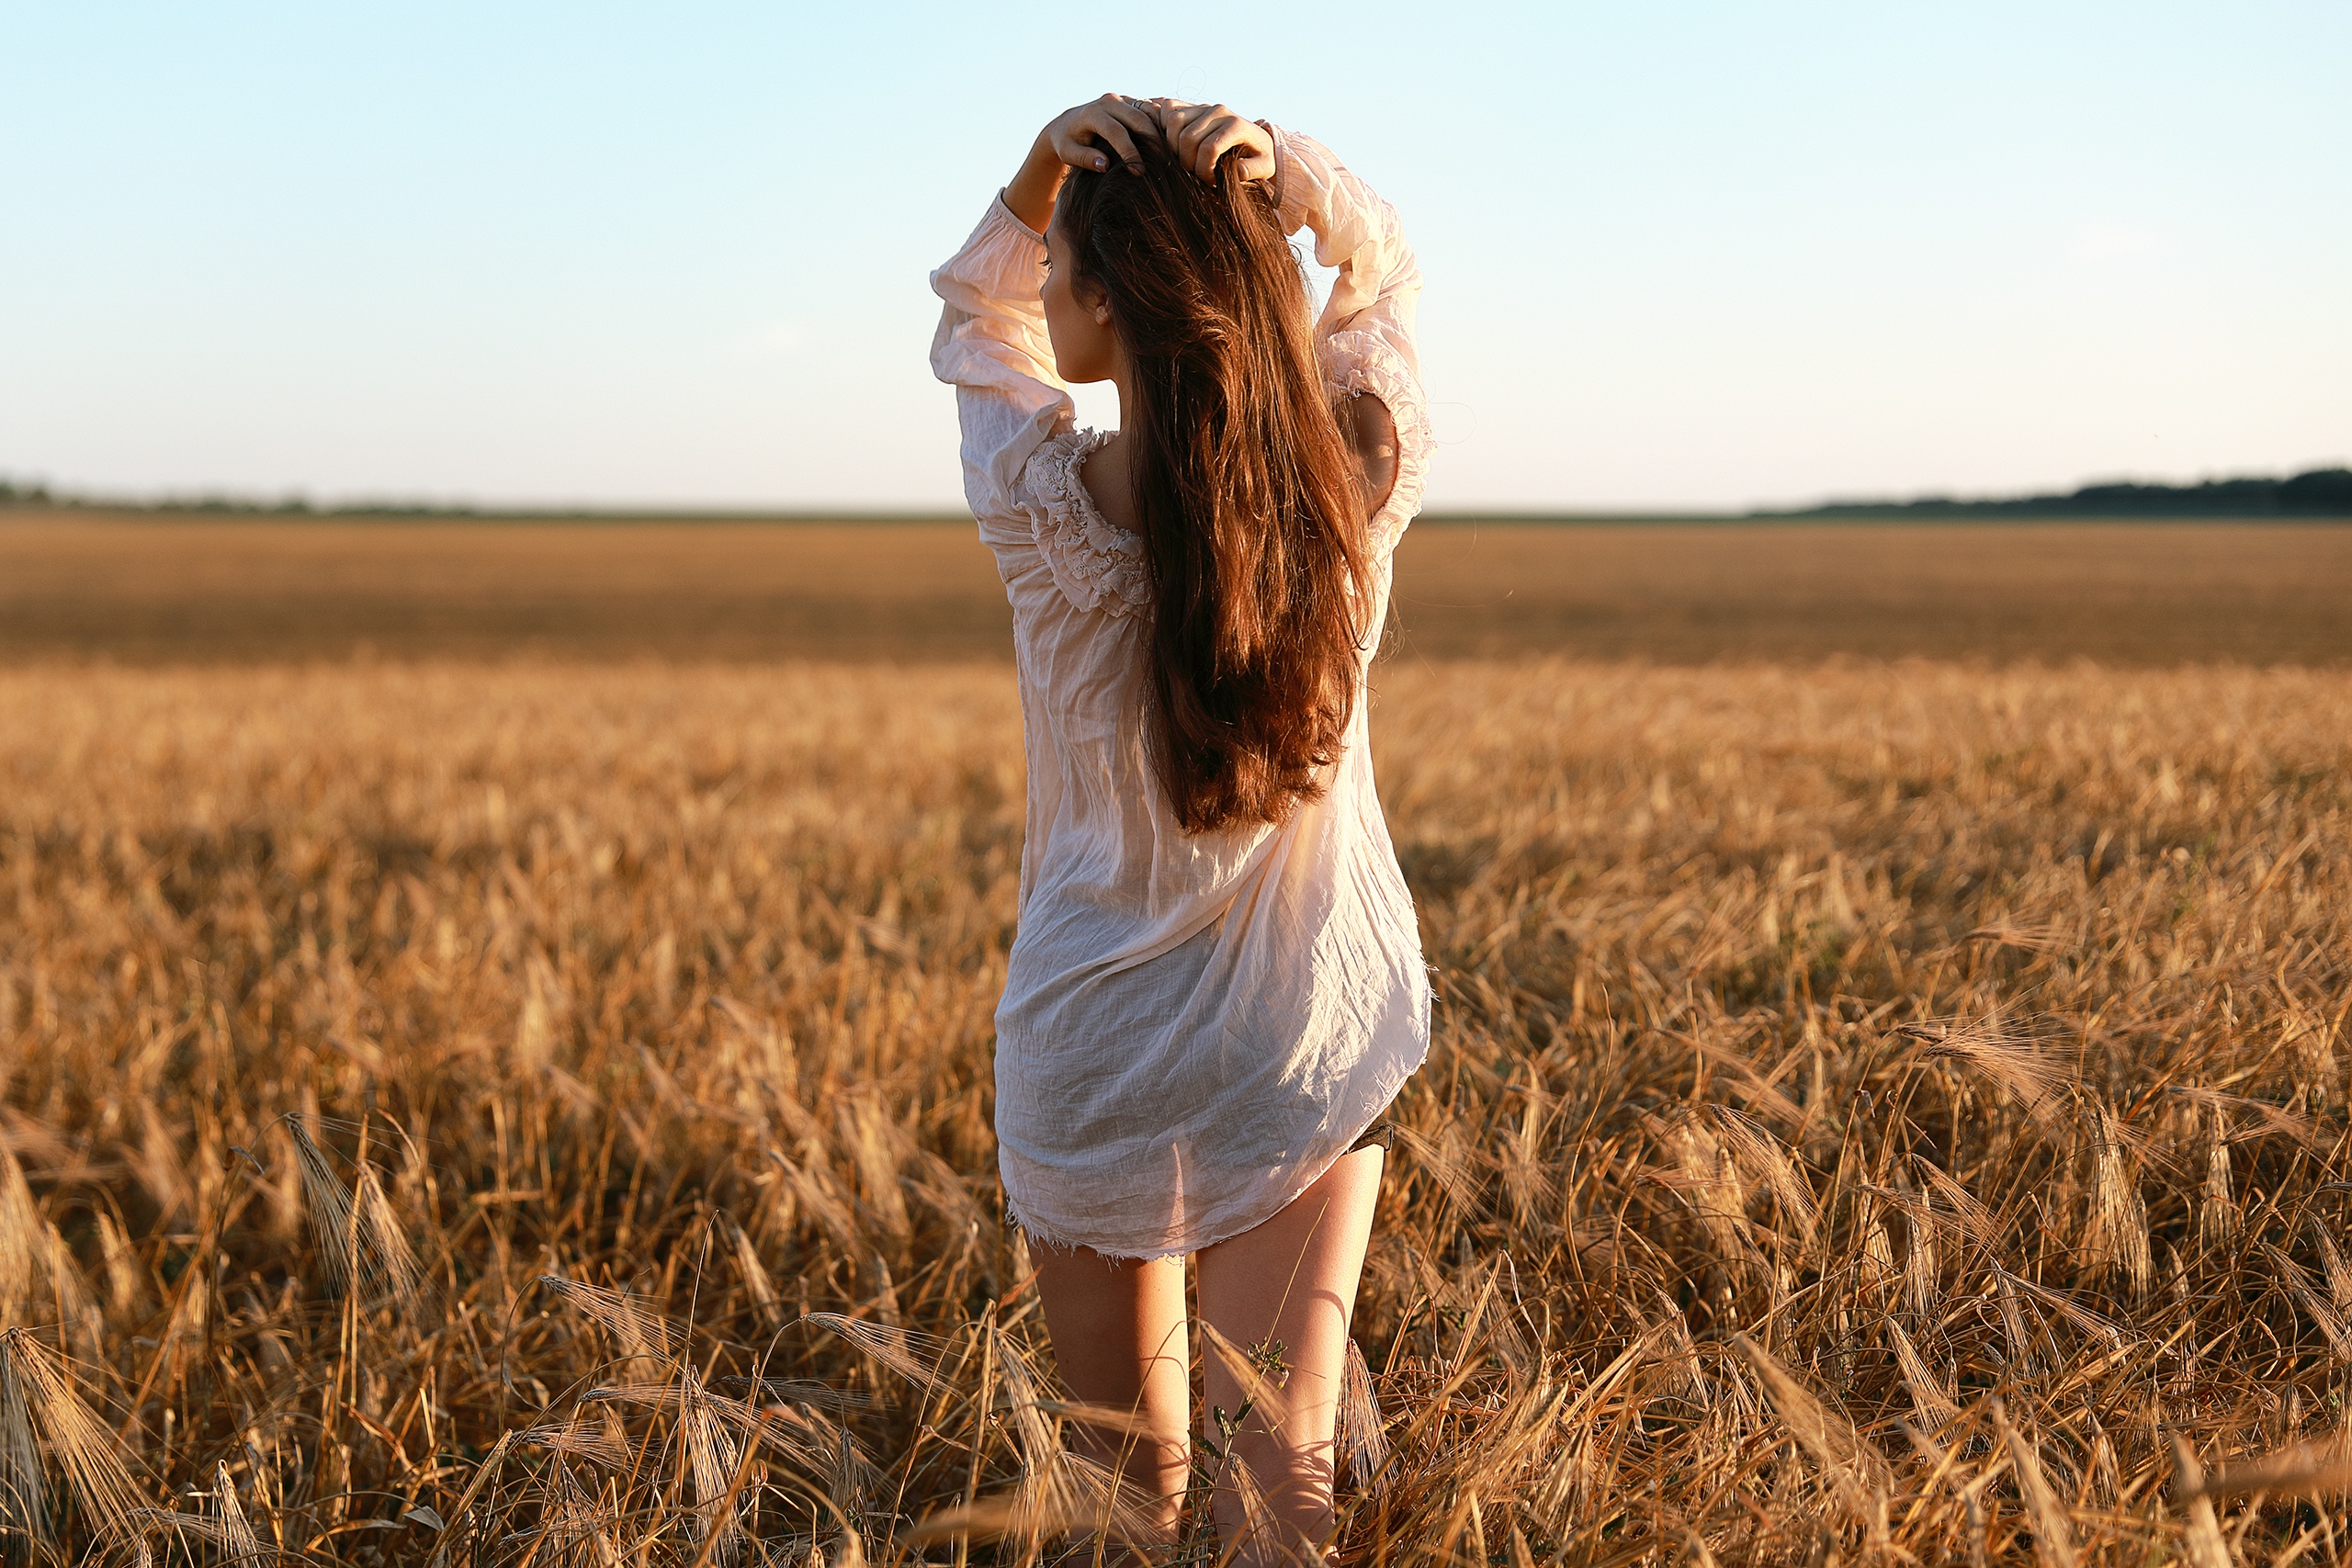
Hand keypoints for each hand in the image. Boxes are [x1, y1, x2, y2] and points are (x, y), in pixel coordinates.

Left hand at [1004, 93, 1162, 233]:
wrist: (1067, 124)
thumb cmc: (1067, 142)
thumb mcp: (1068, 153)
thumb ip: (1085, 158)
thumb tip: (1105, 165)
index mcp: (1093, 113)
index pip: (1117, 132)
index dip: (1130, 152)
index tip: (1139, 172)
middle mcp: (1109, 101)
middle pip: (1138, 119)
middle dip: (1152, 141)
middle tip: (1164, 163)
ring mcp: (1121, 99)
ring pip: (1148, 111)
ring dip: (1161, 131)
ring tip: (1170, 153)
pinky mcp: (1130, 101)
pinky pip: (1150, 109)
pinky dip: (1160, 123)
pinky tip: (1169, 142)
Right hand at [1148, 99, 1275, 184]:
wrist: (1255, 139)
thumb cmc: (1258, 156)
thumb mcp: (1266, 167)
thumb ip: (1254, 170)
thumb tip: (1237, 170)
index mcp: (1236, 125)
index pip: (1209, 148)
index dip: (1204, 170)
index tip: (1210, 181)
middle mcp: (1219, 111)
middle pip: (1188, 138)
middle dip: (1187, 162)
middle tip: (1196, 174)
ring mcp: (1204, 106)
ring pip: (1175, 122)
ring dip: (1173, 146)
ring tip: (1186, 160)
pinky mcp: (1193, 105)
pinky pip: (1169, 108)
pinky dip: (1165, 125)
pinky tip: (1176, 143)